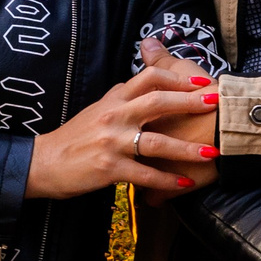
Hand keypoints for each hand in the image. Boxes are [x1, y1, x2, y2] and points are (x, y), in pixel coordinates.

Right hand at [24, 48, 221, 199]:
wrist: (44, 163)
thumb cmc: (74, 138)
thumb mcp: (97, 109)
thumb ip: (122, 95)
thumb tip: (143, 80)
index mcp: (114, 99)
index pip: (149, 77)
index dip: (178, 77)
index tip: (202, 80)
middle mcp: (114, 116)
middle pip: (157, 102)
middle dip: (190, 103)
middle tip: (216, 103)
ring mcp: (111, 142)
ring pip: (156, 142)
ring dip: (186, 148)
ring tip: (210, 153)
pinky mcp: (109, 169)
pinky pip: (144, 174)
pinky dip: (166, 180)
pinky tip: (184, 183)